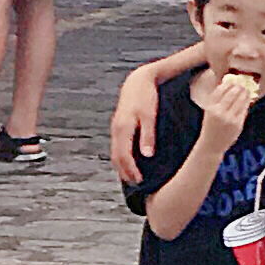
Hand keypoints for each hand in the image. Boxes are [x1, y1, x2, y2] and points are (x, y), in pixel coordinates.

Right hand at [106, 64, 159, 185]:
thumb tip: (147, 156)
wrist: (138, 80)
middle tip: (136, 183)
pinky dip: (121, 155)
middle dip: (125, 171)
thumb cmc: (146, 97)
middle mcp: (116, 129)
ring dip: (121, 165)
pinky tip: (128, 160)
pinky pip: (117, 145)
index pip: (124, 156)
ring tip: (131, 176)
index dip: (131, 170)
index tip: (140, 180)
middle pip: (116, 156)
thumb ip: (148, 136)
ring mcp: (116, 127)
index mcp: (123, 129)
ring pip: (114, 151)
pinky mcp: (118, 125)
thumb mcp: (150, 116)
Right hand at [193, 67, 261, 146]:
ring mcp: (229, 119)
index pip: (220, 90)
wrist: (212, 145)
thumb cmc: (211, 126)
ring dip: (244, 93)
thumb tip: (228, 86)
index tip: (233, 80)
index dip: (228, 84)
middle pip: (232, 94)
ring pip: (240, 101)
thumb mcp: (209, 112)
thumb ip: (217, 101)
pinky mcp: (238, 124)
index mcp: (210, 108)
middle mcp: (219, 112)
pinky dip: (247, 102)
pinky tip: (248, 99)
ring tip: (246, 89)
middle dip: (238, 87)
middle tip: (242, 83)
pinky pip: (244, 110)